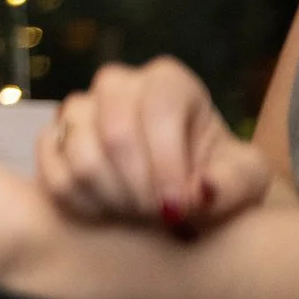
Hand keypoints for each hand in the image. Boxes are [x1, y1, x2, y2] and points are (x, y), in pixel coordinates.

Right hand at [37, 57, 273, 233]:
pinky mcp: (52, 139)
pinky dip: (81, 203)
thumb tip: (203, 191)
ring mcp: (78, 108)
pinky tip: (109, 214)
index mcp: (168, 81)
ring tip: (139, 216)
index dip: (168, 165)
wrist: (183, 188)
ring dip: (113, 199)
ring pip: (81, 154)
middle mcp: (117, 84)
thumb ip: (234, 183)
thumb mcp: (246, 179)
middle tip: (159, 217)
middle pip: (115, 134)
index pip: (158, 111)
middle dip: (139, 187)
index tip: (179, 208)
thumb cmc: (217, 175)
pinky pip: (53, 171)